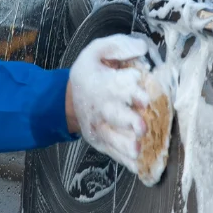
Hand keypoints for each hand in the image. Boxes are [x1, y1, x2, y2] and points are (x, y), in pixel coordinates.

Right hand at [66, 34, 151, 172]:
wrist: (68, 99)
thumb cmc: (91, 73)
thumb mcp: (97, 51)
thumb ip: (118, 46)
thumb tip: (142, 48)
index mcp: (101, 82)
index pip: (116, 84)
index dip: (130, 89)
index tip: (144, 96)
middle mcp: (101, 107)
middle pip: (114, 114)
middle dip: (128, 120)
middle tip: (141, 127)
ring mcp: (100, 127)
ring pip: (112, 137)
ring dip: (125, 144)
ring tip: (137, 150)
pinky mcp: (102, 142)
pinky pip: (113, 152)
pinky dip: (125, 160)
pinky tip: (139, 166)